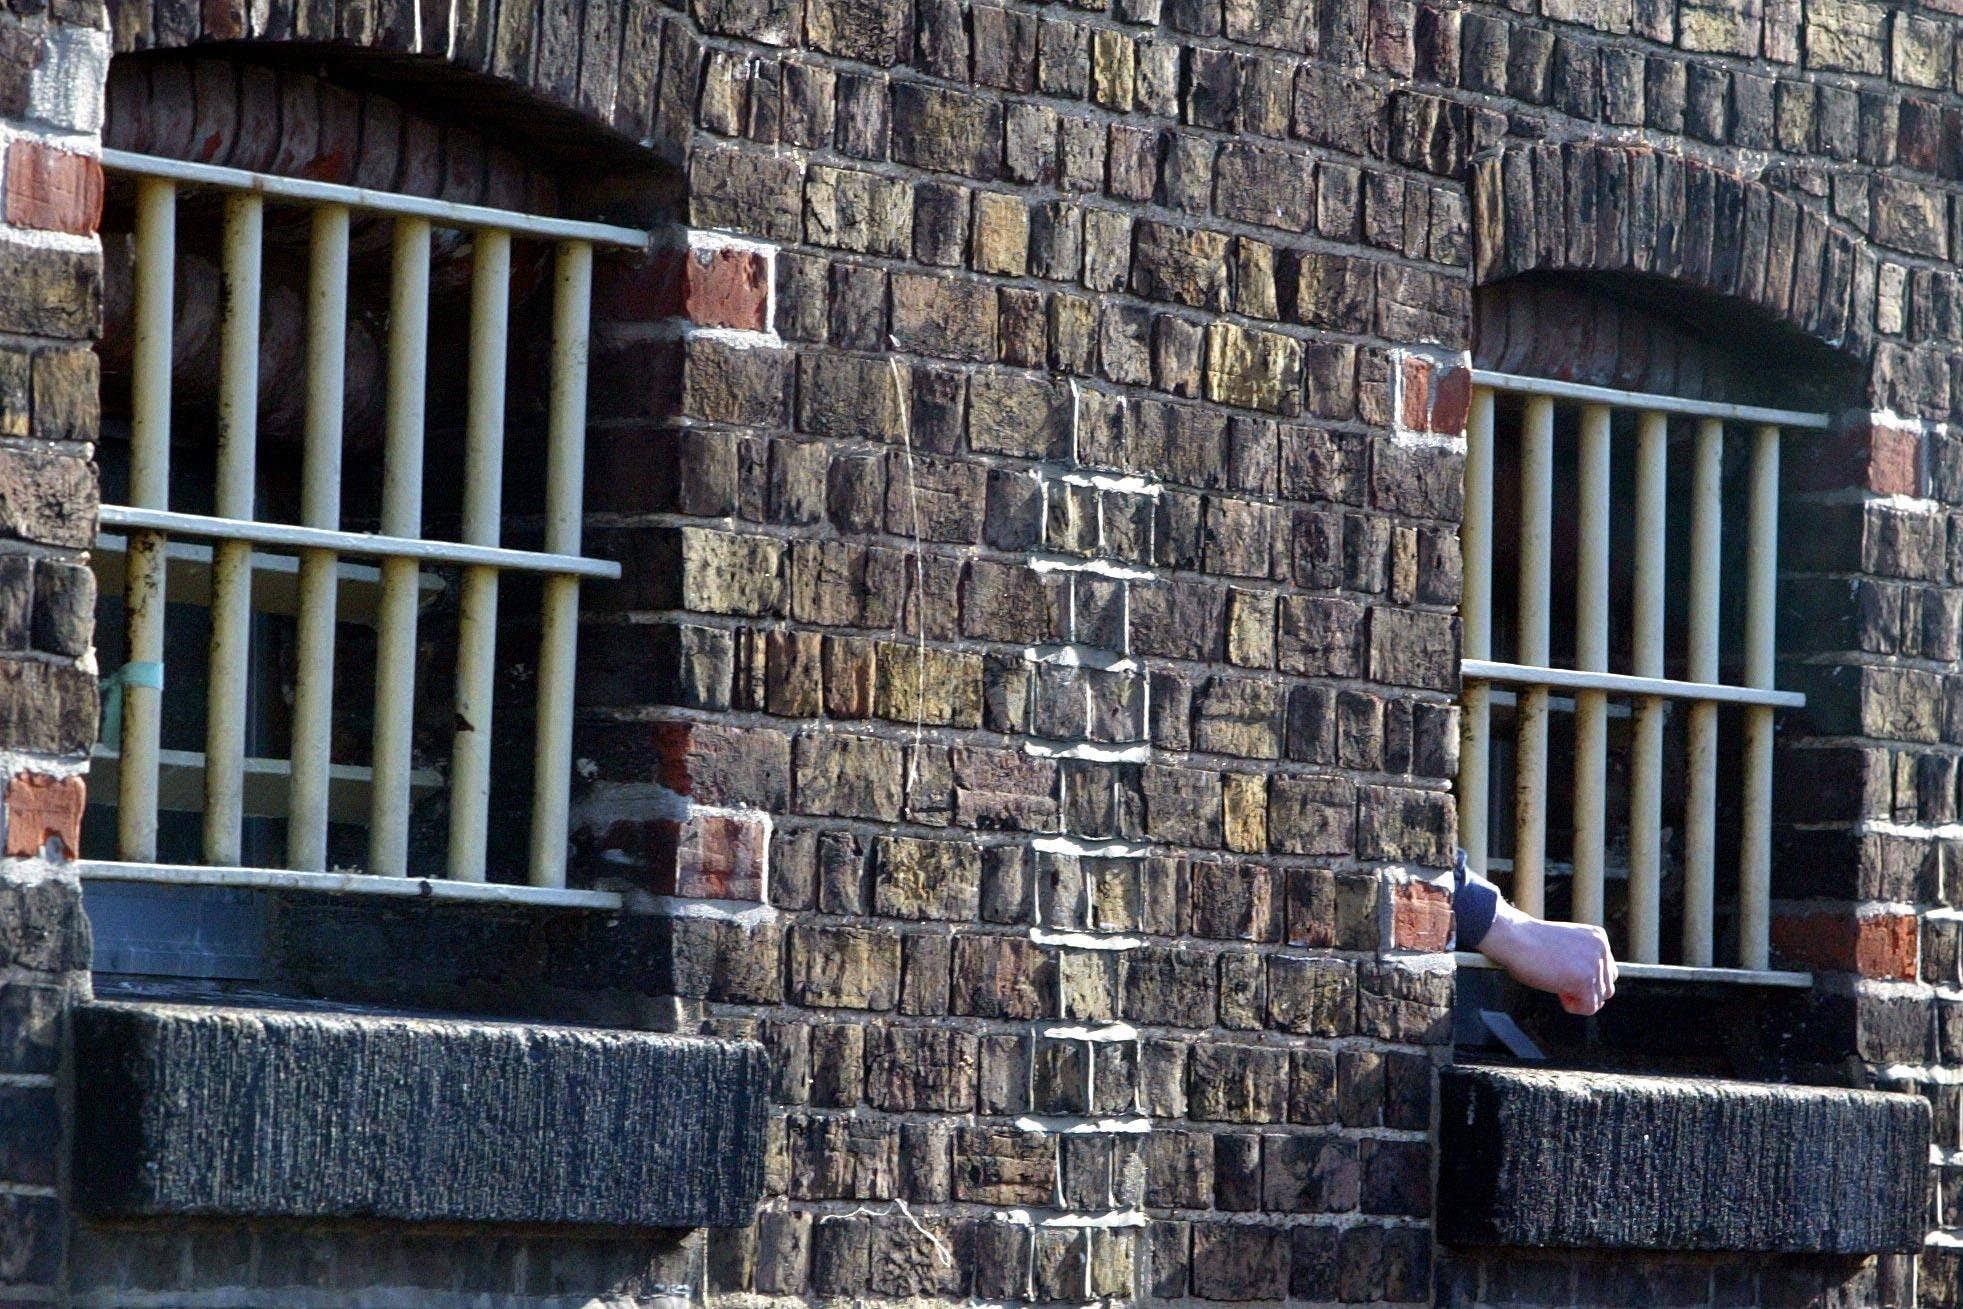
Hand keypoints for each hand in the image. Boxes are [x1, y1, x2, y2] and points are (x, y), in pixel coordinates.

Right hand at [1477, 903, 1617, 1015]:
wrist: (1513, 937)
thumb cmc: (1529, 943)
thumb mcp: (1565, 947)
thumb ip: (1583, 961)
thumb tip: (1593, 990)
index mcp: (1598, 937)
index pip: (1607, 971)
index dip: (1584, 978)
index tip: (1562, 971)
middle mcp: (1601, 949)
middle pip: (1607, 986)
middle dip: (1584, 990)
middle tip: (1559, 980)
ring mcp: (1595, 964)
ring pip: (1599, 998)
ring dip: (1578, 998)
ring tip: (1557, 985)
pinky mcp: (1585, 980)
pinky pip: (1589, 1007)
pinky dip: (1573, 1006)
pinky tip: (1558, 992)